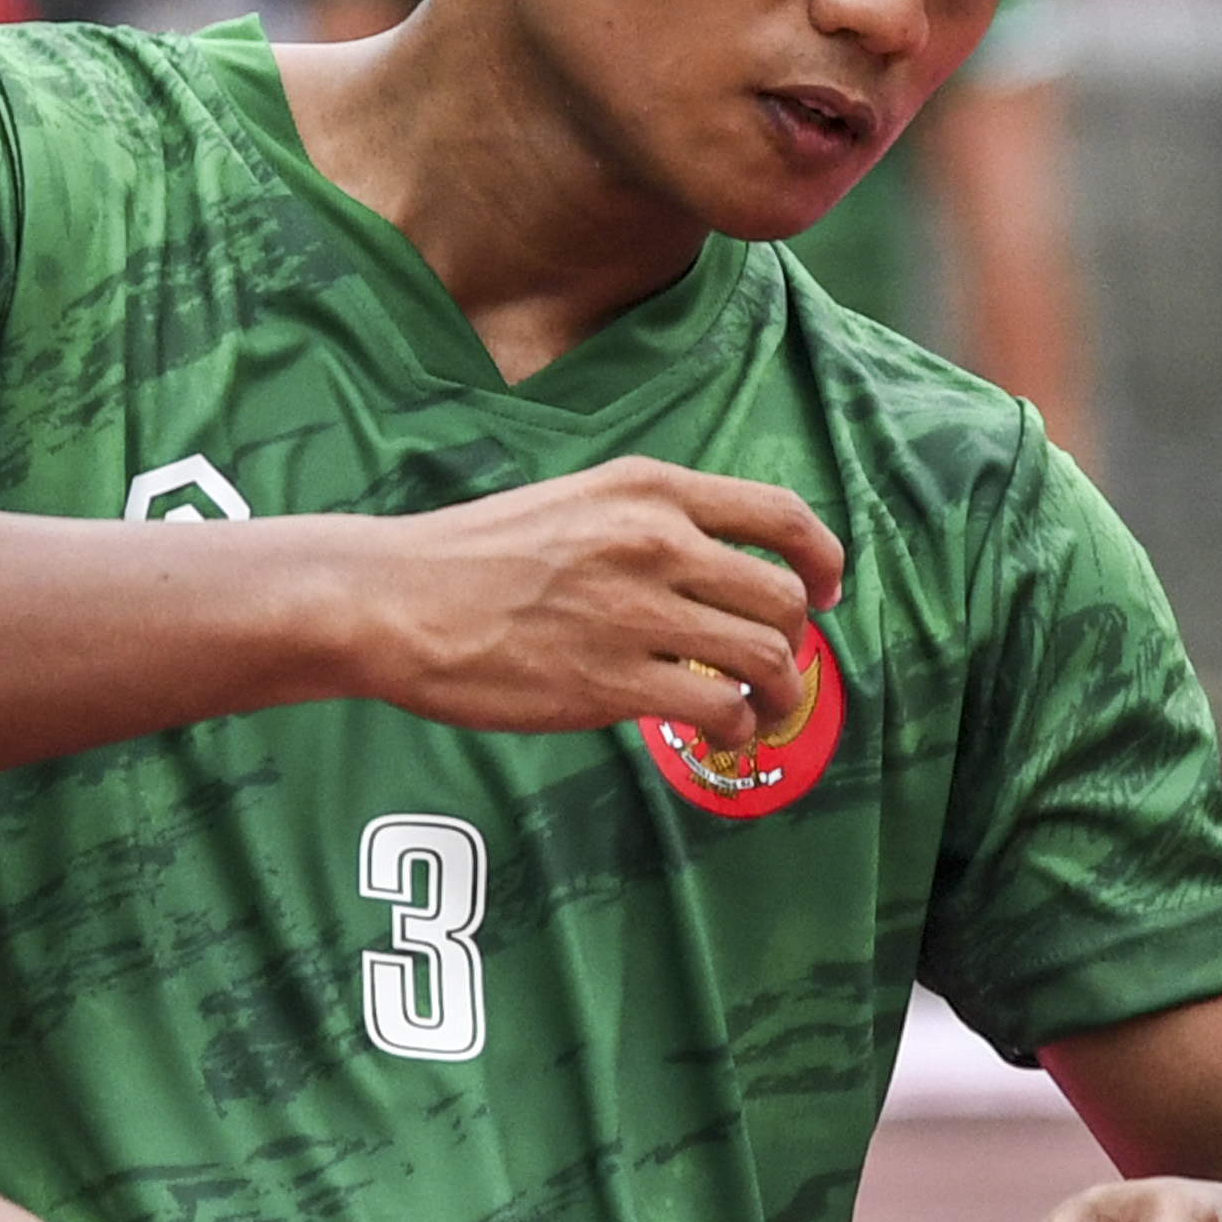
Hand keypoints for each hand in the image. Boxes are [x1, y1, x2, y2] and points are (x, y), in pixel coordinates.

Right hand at [348, 458, 844, 741]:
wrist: (394, 598)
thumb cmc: (475, 556)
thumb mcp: (576, 503)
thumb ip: (652, 525)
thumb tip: (720, 568)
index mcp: (649, 491)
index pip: (781, 516)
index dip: (825, 559)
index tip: (828, 590)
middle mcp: (655, 543)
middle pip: (785, 597)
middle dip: (797, 638)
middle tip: (775, 661)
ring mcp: (637, 614)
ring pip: (766, 657)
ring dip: (780, 692)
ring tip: (759, 707)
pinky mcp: (614, 683)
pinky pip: (720, 710)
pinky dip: (736, 728)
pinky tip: (718, 730)